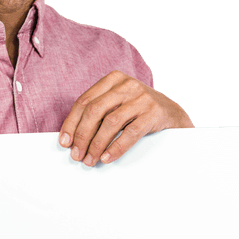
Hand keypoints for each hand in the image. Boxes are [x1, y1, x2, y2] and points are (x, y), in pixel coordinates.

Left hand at [58, 71, 192, 165]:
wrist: (173, 114)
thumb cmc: (140, 110)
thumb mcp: (119, 102)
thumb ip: (99, 111)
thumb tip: (73, 136)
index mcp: (113, 79)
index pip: (85, 101)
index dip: (71, 123)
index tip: (65, 142)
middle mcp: (127, 85)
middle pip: (95, 111)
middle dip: (82, 135)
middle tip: (77, 154)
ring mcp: (142, 98)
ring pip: (111, 122)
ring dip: (97, 144)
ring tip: (90, 159)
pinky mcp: (154, 113)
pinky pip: (130, 132)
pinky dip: (116, 147)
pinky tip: (107, 157)